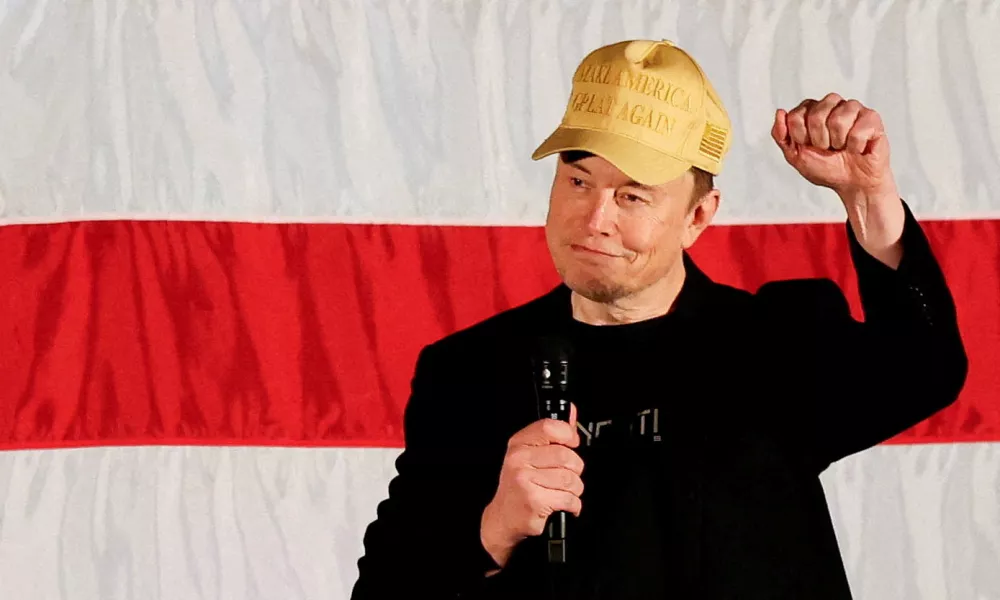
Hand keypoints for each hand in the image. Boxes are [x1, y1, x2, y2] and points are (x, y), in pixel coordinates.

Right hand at [480, 404, 583, 570]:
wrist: (503, 518)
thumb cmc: (519, 485)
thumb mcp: (530, 455)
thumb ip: (553, 434)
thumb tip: (571, 412)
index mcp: (519, 444)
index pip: (550, 428)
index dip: (568, 435)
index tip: (572, 444)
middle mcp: (519, 459)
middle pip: (566, 456)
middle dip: (575, 469)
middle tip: (567, 476)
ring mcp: (525, 480)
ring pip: (570, 479)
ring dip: (574, 489)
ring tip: (563, 492)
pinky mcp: (534, 500)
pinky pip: (569, 498)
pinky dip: (573, 505)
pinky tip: (563, 504)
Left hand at [772, 93, 905, 267]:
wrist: (852, 184)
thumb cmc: (826, 168)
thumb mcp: (795, 156)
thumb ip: (781, 135)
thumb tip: (780, 112)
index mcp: (812, 110)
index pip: (795, 116)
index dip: (801, 138)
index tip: (810, 147)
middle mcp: (832, 104)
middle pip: (815, 115)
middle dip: (819, 140)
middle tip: (828, 148)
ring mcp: (853, 108)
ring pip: (838, 120)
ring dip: (838, 142)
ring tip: (843, 147)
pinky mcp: (872, 117)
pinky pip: (858, 130)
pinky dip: (856, 146)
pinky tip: (858, 148)